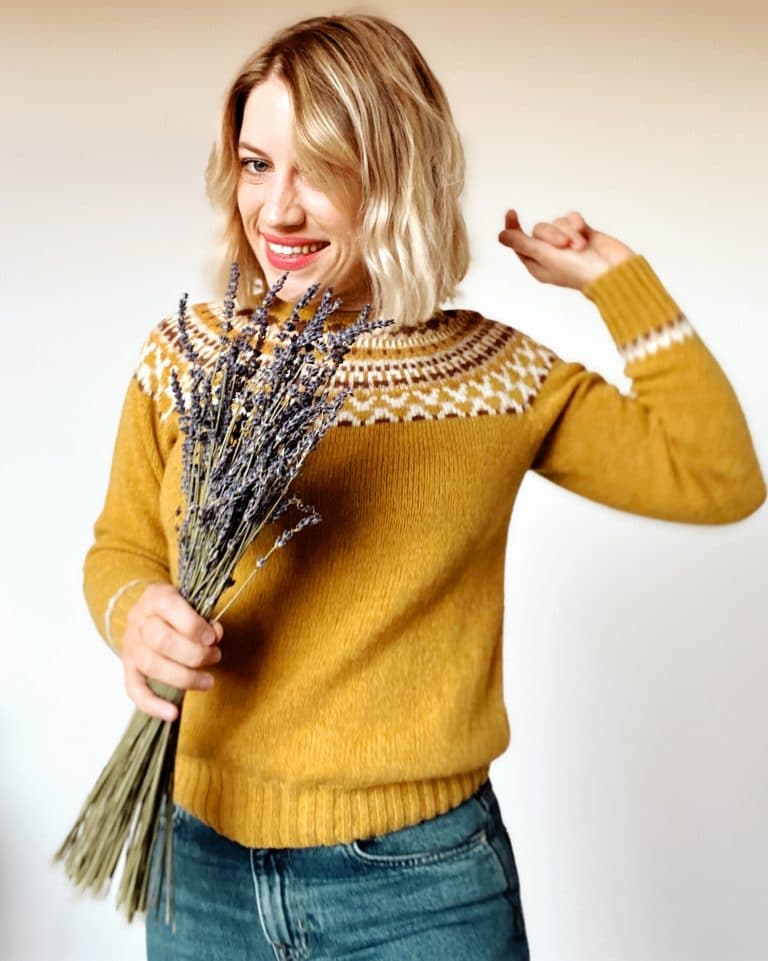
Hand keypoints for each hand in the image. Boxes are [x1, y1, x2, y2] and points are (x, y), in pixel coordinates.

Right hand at [122, 583, 223, 720]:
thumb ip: (205, 618)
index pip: (169, 608)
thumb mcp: (193, 602)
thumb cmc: (180, 609)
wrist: (152, 612)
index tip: (213, 637)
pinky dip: (153, 705)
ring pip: (152, 666)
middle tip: (215, 656)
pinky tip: (173, 714)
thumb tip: (215, 635)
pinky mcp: (129, 668)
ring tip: (208, 681)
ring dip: (185, 678)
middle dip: (194, 654)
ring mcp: (131, 646)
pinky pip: (134, 690)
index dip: (193, 626)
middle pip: (160, 641)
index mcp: (156, 598)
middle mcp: (139, 621)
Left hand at [498, 209, 635, 289]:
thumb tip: (502, 236)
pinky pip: (571, 218)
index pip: (518, 243)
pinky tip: (585, 234)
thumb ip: (523, 244)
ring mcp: (566, 243)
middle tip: (564, 247)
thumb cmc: (578, 271)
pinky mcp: (581, 232)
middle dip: (551, 234)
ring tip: (580, 246)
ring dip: (568, 231)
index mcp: (537, 265)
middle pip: (539, 230)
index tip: (511, 212)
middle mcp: (550, 254)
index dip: (513, 228)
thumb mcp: (545, 257)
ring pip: (557, 222)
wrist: (613, 271)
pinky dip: (577, 224)